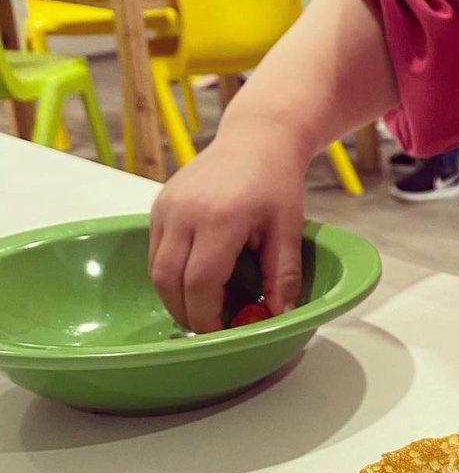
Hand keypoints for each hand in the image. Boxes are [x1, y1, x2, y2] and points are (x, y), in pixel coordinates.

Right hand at [149, 126, 306, 333]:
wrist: (257, 139)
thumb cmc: (276, 183)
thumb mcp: (289, 230)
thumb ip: (283, 276)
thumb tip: (278, 317)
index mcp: (220, 219)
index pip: (199, 282)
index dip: (206, 316)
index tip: (221, 333)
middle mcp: (184, 212)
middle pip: (168, 280)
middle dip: (186, 313)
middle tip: (210, 328)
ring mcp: (166, 207)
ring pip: (156, 268)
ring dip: (175, 295)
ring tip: (206, 305)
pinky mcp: (159, 205)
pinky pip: (155, 251)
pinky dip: (171, 273)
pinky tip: (198, 278)